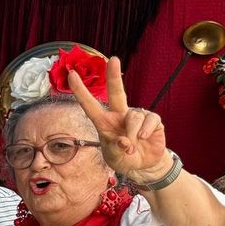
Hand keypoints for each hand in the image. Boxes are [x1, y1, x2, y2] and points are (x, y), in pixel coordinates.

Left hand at [67, 56, 169, 182]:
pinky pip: (149, 120)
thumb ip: (116, 150)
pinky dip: (146, 131)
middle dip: (114, 76)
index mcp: (104, 122)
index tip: (71, 75)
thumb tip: (124, 140)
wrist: (144, 165)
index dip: (81, 90)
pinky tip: (145, 139)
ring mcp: (137, 115)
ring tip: (131, 147)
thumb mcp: (114, 158)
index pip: (90, 105)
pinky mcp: (153, 120)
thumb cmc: (124, 158)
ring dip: (132, 134)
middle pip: (117, 92)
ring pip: (134, 117)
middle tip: (113, 59)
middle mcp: (120, 114)